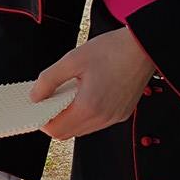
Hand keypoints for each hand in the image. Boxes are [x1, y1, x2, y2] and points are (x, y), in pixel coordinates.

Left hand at [31, 28, 155, 139]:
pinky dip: (86, 113)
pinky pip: (97, 122)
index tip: (38, 105)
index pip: (56, 130)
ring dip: (71, 117)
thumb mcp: (73, 60)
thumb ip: (49, 80)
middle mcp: (103, 118)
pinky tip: (86, 94)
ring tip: (69, 93)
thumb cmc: (112, 50)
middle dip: (55, 119)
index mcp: (89, 107)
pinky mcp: (122, 114)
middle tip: (50, 99)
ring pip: (83, 129)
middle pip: (68, 133)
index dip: (42, 120)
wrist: (144, 46)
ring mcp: (114, 118)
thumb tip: (35, 96)